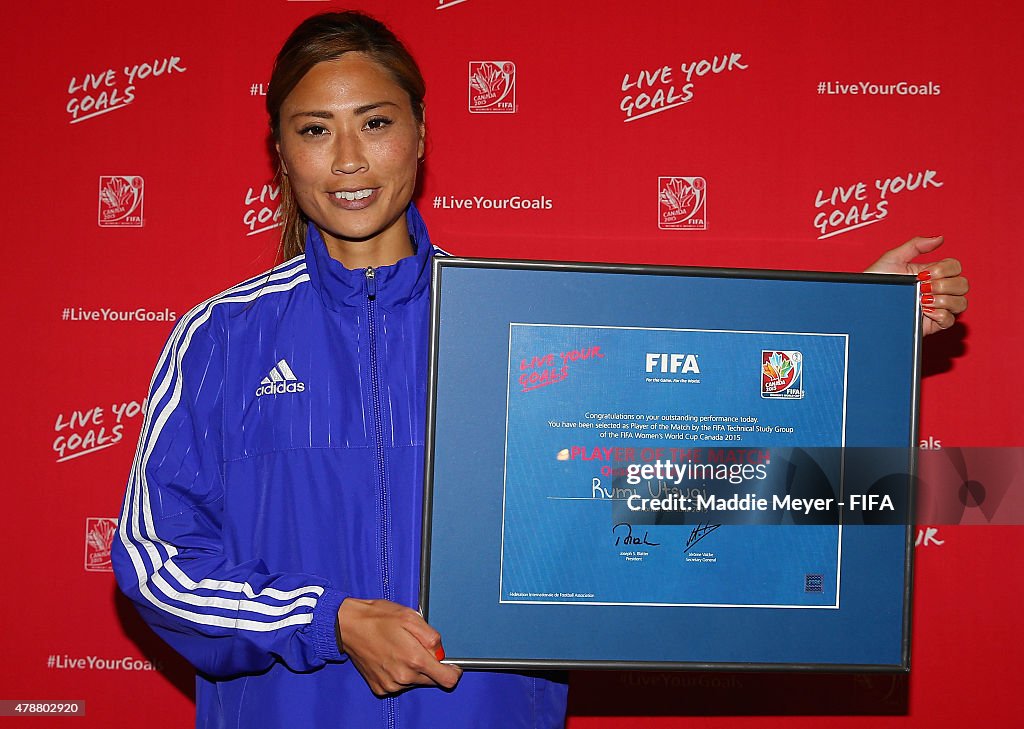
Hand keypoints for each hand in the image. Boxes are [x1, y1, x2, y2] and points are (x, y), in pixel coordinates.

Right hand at [336, 598, 461, 696]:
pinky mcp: (379, 688)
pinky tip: (389, 658)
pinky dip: (399, 673)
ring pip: (414, 681)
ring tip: (399, 649)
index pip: (447, 680)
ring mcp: (390, 685)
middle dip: (429, 665)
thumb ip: (432, 637)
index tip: (451, 665)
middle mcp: (404, 677)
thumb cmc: (379, 618)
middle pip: (431, 680)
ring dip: (413, 669)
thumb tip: (440, 652)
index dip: (453, 672)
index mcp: (415, 659)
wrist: (349, 626)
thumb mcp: (412, 617)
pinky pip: (398, 684)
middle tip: (415, 646)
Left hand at [864, 235, 967, 335]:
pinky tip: (924, 311)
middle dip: (945, 285)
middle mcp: (936, 290)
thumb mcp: (892, 259)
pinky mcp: (932, 324)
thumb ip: (915, 245)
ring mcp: (936, 307)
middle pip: (963, 284)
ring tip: (922, 300)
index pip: (955, 267)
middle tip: (922, 288)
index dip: (945, 269)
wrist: (865, 306)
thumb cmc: (874, 283)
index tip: (924, 274)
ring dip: (944, 300)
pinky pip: (950, 320)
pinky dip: (941, 315)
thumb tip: (940, 238)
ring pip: (961, 303)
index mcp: (930, 274)